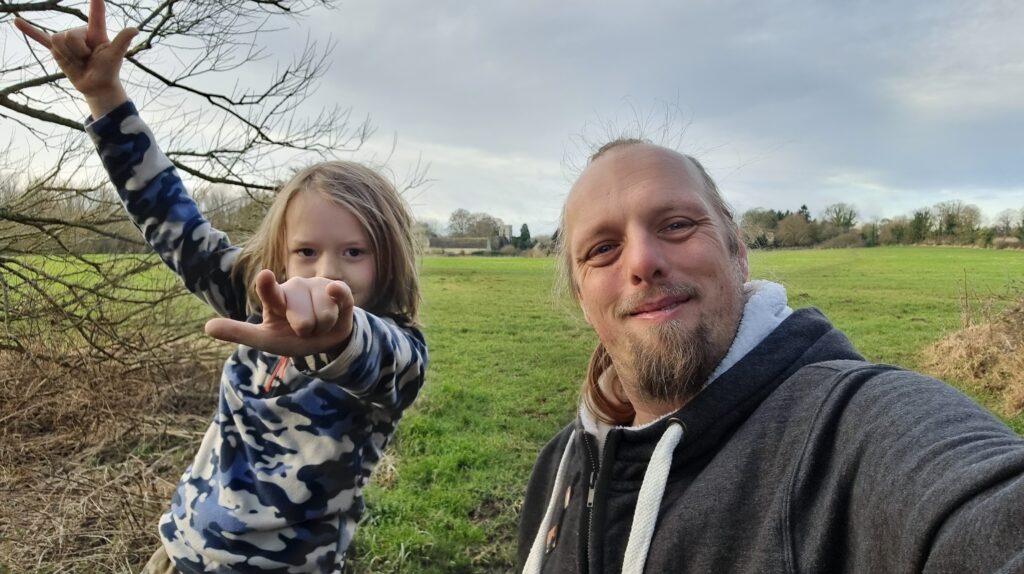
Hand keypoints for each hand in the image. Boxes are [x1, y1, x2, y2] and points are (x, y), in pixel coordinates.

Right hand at [14, 0, 136, 116]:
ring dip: (67, 55)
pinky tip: (16, 20)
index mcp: (95, 32)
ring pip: (57, 40)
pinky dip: (29, 30)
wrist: (96, 86)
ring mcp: (67, 41)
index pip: (96, 13)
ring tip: (78, 61)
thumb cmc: (108, 70)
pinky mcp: (57, 49)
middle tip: (87, 59)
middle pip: (69, 35)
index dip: (96, 2)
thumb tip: (134, 29)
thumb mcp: (114, 56)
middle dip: (77, 51)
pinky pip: (40, 37)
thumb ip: (122, 41)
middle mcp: (80, 33)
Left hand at [205, 270, 355, 357]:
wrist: (324, 339)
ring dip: (322, 327)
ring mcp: (317, 286)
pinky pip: (340, 292)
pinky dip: (339, 294)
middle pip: (302, 319)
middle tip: (303, 329)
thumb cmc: (290, 336)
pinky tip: (334, 292)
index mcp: (275, 299)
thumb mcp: (265, 338)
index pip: (269, 292)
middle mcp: (295, 288)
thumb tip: (207, 327)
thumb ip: (239, 332)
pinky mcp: (338, 290)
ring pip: (322, 315)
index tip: (265, 277)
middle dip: (306, 331)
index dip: (268, 286)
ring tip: (319, 323)